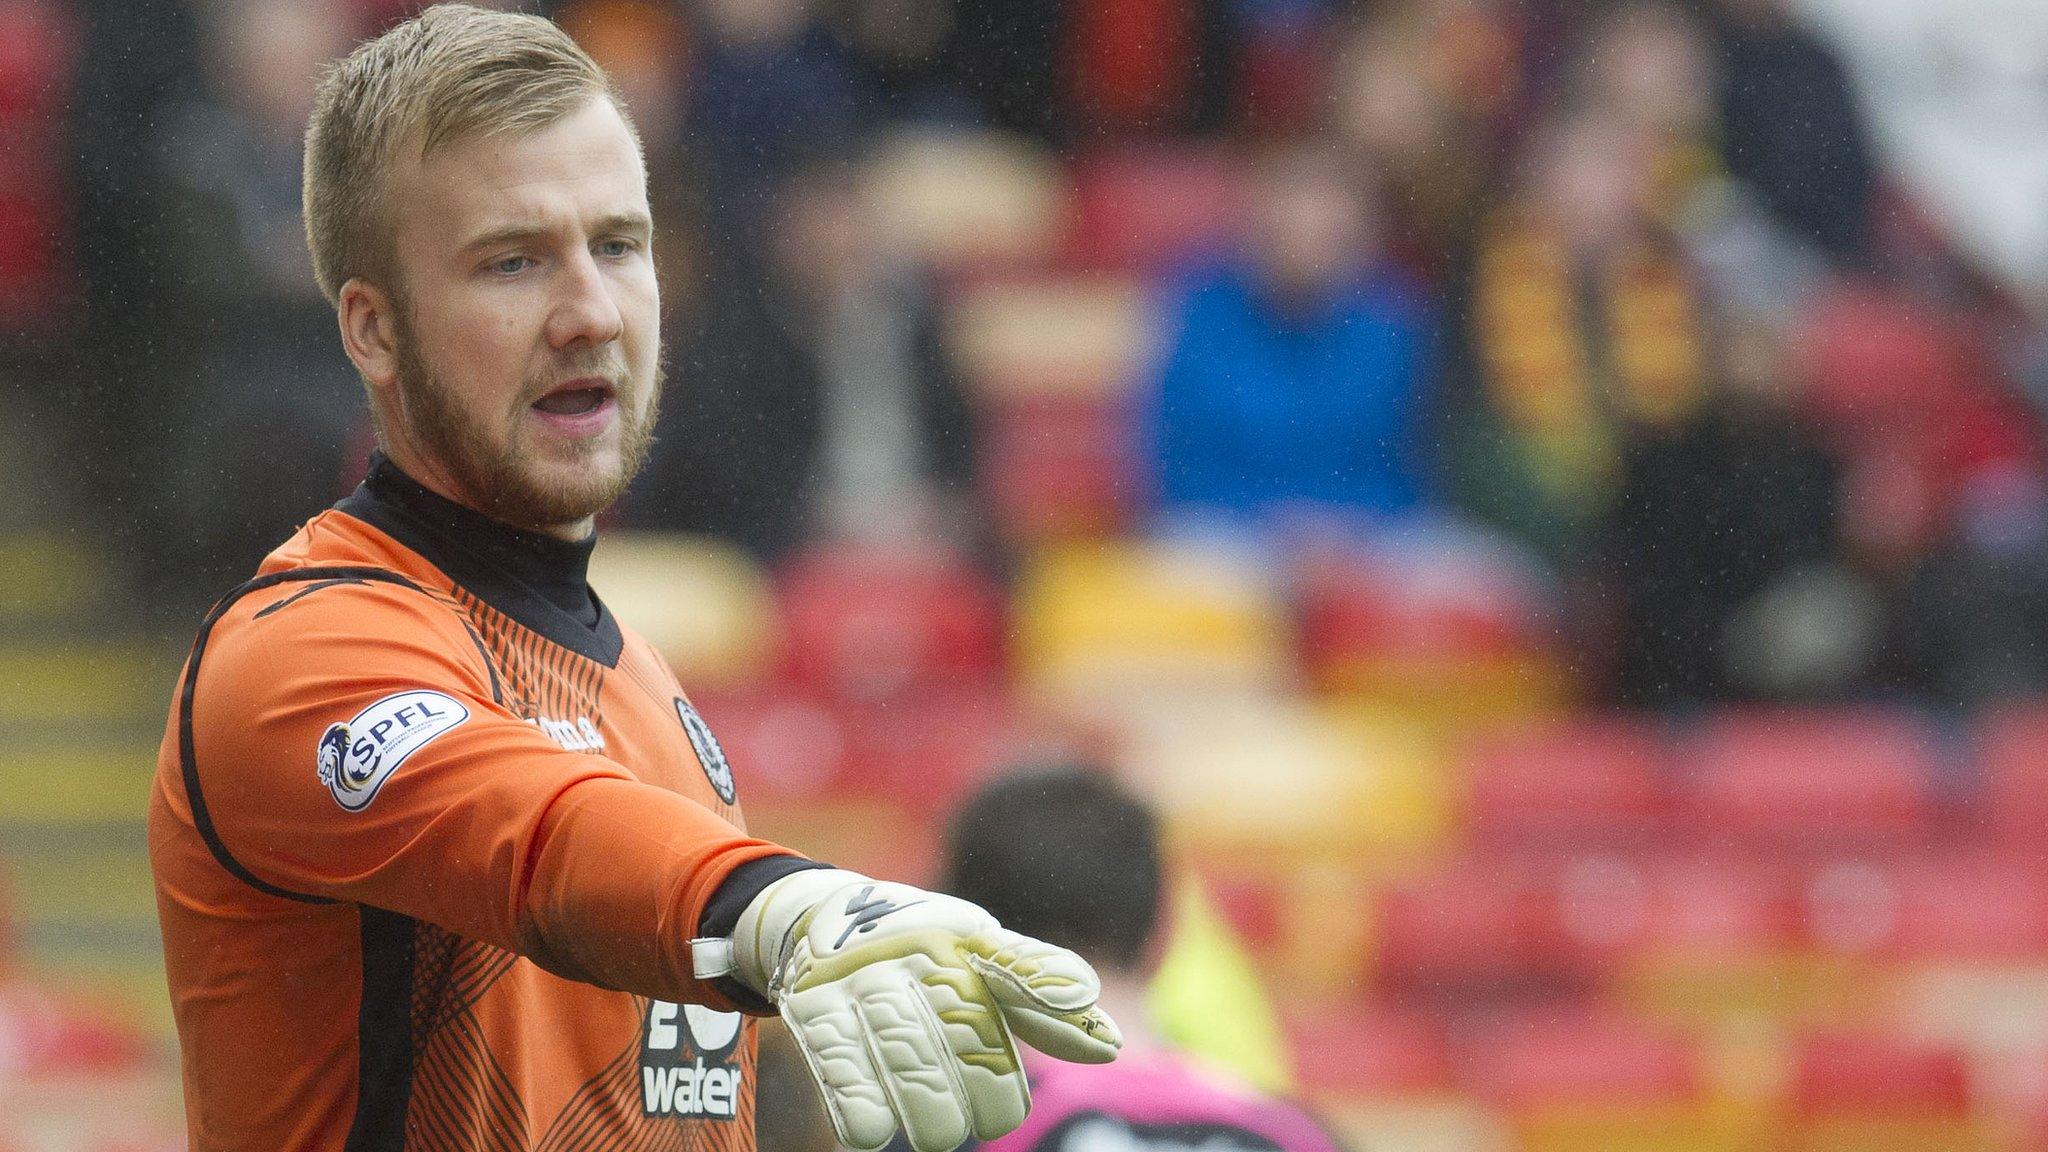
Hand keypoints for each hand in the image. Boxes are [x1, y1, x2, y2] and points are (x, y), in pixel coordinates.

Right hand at [727, 869, 1120, 1150]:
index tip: (1036, 1090)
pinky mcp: (812, 1005)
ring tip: (937, 1131)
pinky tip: (874, 1130)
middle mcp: (918, 952)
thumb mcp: (980, 956)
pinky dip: (862, 1111)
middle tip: (976, 1122)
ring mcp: (863, 977)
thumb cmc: (924, 948)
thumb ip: (1040, 997)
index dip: (1035, 1018)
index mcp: (967, 939)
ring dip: (927, 1116)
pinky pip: (841, 1069)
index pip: (1015, 975)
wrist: (818, 914)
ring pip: (908, 1062)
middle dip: (976, 1099)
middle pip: (964, 1041)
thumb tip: (1113, 1047)